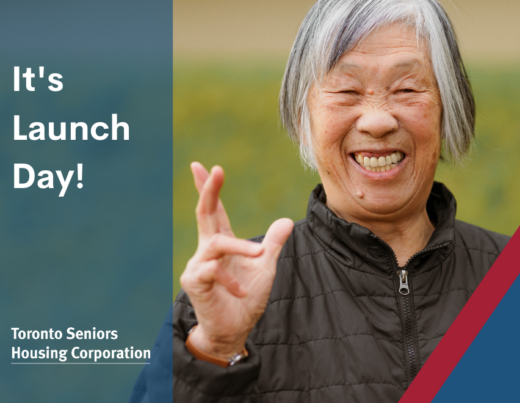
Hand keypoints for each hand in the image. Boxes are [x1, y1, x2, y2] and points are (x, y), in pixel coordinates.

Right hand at [180, 163, 293, 359]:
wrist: (233, 330)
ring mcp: (198, 265)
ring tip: (260, 255)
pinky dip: (231, 279)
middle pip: (205, 214)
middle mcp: (207, 250)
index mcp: (222, 243)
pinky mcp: (194, 282)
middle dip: (208, 191)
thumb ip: (273, 244)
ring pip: (216, 244)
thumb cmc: (245, 298)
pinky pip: (213, 271)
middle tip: (214, 170)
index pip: (214, 211)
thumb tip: (286, 220)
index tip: (206, 167)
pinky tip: (241, 290)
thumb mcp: (265, 268)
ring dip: (240, 247)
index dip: (210, 189)